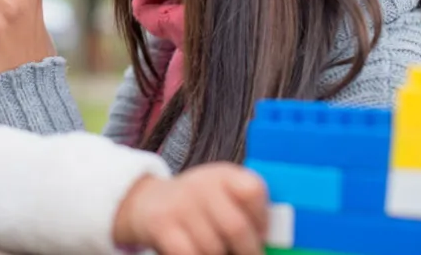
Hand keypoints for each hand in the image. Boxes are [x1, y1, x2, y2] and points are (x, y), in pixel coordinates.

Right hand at [113, 165, 267, 254]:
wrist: (147, 202)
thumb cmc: (196, 206)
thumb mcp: (220, 195)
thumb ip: (244, 210)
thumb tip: (273, 242)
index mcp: (222, 174)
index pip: (252, 190)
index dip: (262, 218)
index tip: (262, 235)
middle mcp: (201, 183)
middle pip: (236, 227)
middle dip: (248, 251)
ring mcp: (180, 204)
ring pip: (214, 247)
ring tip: (214, 249)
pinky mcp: (162, 225)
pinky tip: (198, 253)